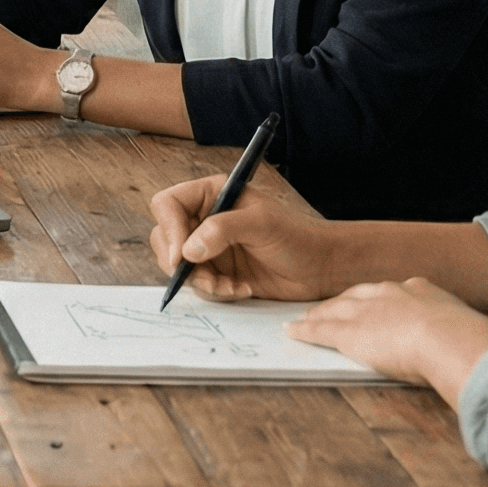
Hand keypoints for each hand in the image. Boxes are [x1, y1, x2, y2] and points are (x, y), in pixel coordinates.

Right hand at [148, 174, 341, 300]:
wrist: (322, 268)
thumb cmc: (298, 237)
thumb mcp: (261, 224)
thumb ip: (222, 230)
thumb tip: (188, 250)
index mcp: (211, 194)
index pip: (168, 205)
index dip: (169, 229)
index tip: (181, 257)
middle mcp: (205, 218)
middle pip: (165, 238)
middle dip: (181, 264)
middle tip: (206, 279)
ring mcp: (209, 246)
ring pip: (178, 266)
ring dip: (200, 282)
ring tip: (230, 287)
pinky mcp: (217, 271)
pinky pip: (197, 284)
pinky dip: (214, 292)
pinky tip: (241, 289)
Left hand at [286, 278, 487, 400]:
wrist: (452, 340)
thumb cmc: (469, 343)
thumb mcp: (466, 332)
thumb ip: (461, 338)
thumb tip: (479, 353)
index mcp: (420, 290)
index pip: (390, 293)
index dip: (375, 300)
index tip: (370, 304)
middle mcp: (389, 294)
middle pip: (356, 296)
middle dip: (341, 303)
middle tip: (327, 308)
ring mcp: (367, 311)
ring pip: (334, 310)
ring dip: (318, 315)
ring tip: (305, 319)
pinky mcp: (349, 332)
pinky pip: (321, 330)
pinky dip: (305, 331)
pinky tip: (292, 332)